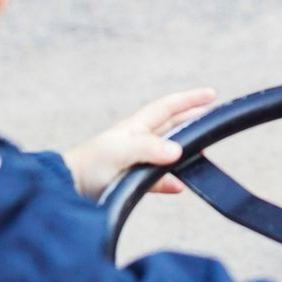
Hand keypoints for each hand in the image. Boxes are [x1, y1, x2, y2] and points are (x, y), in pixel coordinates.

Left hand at [64, 87, 215, 199]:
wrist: (68, 187)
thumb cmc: (90, 164)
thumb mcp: (121, 151)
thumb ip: (149, 148)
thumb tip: (178, 150)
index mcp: (136, 126)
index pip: (168, 107)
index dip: (189, 99)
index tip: (211, 94)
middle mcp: (138, 139)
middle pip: (171, 125)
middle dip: (192, 119)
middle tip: (213, 117)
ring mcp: (135, 159)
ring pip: (167, 151)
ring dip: (185, 150)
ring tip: (202, 152)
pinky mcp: (131, 179)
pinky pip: (157, 179)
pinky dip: (170, 181)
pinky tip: (180, 186)